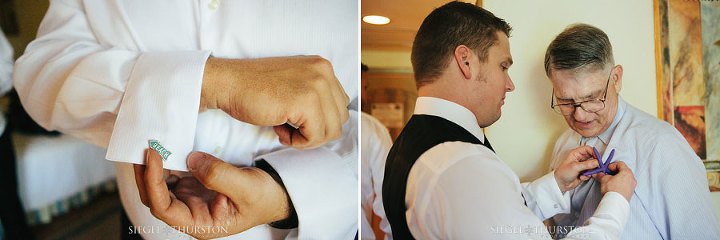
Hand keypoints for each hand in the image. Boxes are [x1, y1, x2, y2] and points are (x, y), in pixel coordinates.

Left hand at [134, 150, 289, 238]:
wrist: (276, 194)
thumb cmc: (264, 199)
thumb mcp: (247, 188)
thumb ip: (220, 176)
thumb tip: (192, 159)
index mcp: (199, 224)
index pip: (163, 209)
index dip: (153, 183)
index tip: (153, 157)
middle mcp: (189, 214)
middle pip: (154, 197)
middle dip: (145, 173)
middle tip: (144, 145)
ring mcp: (189, 199)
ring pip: (159, 185)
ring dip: (151, 166)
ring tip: (149, 142)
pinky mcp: (194, 185)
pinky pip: (171, 174)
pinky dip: (165, 160)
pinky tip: (163, 146)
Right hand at [201, 55, 349, 149]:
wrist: (227, 83)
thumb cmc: (255, 89)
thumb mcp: (295, 83)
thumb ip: (316, 95)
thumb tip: (333, 123)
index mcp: (323, 67)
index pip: (340, 106)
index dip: (318, 120)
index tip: (294, 117)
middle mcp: (324, 72)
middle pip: (340, 120)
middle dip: (315, 130)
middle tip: (288, 125)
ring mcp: (316, 85)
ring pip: (331, 131)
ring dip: (306, 137)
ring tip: (283, 127)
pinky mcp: (305, 102)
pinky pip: (315, 137)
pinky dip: (296, 142)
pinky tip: (278, 129)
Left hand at [554, 146, 599, 191]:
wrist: (560, 184)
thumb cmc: (563, 173)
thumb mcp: (575, 167)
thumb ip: (587, 164)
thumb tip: (597, 162)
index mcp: (575, 153)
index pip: (588, 149)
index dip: (594, 152)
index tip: (598, 158)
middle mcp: (579, 158)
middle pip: (592, 157)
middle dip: (594, 163)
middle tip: (596, 167)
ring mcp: (582, 165)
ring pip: (592, 165)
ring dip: (590, 171)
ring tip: (585, 174)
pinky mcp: (583, 172)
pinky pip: (590, 172)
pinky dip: (587, 175)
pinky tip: (581, 178)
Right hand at [593, 161, 636, 201]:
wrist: (616, 203)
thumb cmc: (612, 189)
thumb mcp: (604, 179)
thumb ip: (601, 175)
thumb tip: (597, 174)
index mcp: (627, 172)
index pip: (620, 164)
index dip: (612, 165)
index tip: (606, 169)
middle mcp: (632, 178)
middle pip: (624, 170)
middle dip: (615, 171)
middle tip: (608, 174)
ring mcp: (632, 185)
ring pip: (625, 177)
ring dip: (618, 177)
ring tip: (610, 181)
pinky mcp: (631, 191)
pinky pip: (626, 184)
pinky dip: (621, 183)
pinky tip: (614, 187)